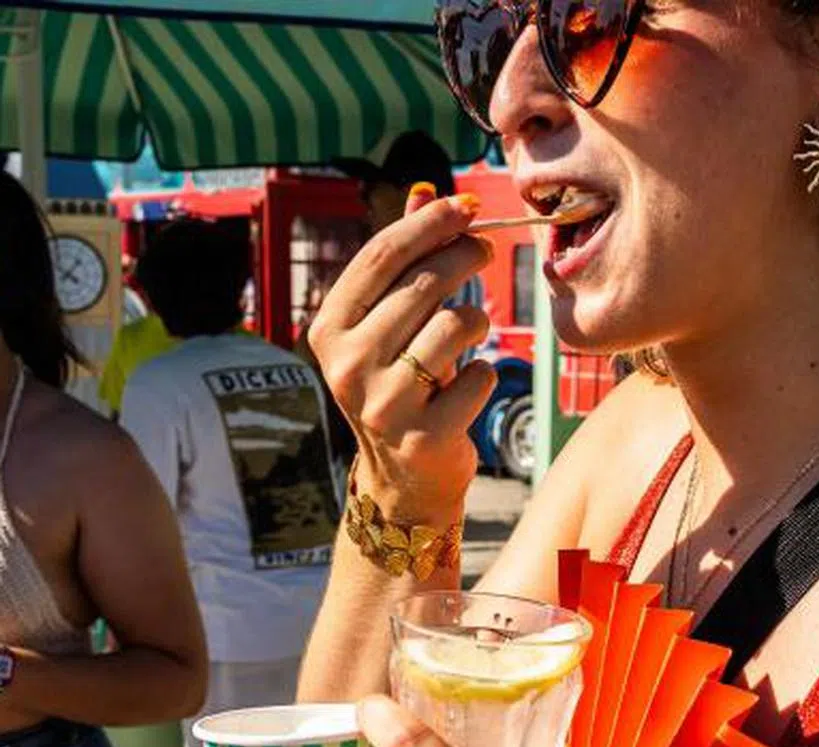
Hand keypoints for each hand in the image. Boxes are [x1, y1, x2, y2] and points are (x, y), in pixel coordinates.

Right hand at [308, 188, 495, 522]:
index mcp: (328, 330)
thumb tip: (425, 191)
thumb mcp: (388, 326)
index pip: (380, 258)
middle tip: (484, 250)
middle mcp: (347, 366)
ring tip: (471, 333)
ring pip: (455, 326)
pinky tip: (467, 387)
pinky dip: (484, 375)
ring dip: (477, 321)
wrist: (405, 479)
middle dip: (464, 257)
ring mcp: (383, 404)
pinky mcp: (424, 435)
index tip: (466, 206)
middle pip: (423, 285)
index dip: (428, 224)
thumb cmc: (401, 387)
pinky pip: (478, 375)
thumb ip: (404, 263)